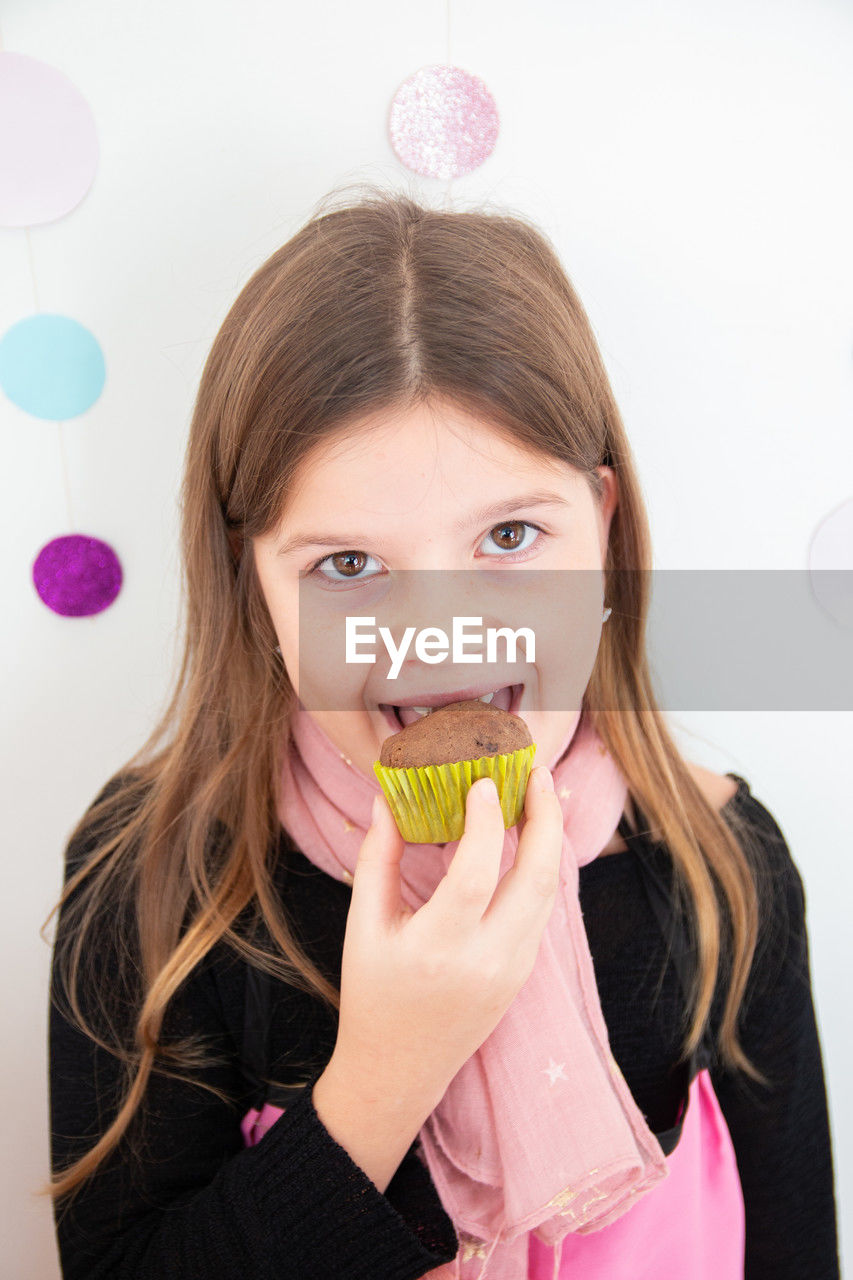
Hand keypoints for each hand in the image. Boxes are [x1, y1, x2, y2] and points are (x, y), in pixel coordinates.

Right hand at [329, 767, 562, 1110]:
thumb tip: (385, 799)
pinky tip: (531, 838)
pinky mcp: (523, 975)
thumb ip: (377, 859)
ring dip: (549, 840)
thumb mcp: (362, 927)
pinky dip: (541, 869)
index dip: (484, 825)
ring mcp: (512, 971)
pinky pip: (541, 911)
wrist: (399, 1069)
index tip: (483, 783)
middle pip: (535, 881)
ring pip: (547, 894)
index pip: (475, 876)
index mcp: (437, 950)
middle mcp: (485, 962)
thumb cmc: (373, 993)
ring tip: (538, 795)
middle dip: (544, 820)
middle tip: (537, 773)